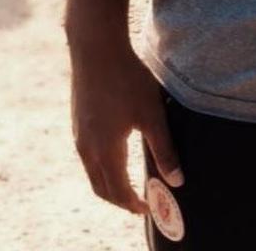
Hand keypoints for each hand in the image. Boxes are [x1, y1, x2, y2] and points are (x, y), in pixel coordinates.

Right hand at [69, 37, 181, 215]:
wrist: (96, 47)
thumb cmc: (126, 77)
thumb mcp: (151, 114)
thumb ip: (163, 148)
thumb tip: (177, 180)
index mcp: (105, 150)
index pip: (117, 191)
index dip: (133, 204)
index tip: (148, 209)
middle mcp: (87, 147)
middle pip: (101, 187)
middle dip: (119, 199)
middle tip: (139, 202)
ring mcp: (79, 133)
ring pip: (92, 171)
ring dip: (109, 183)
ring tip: (128, 182)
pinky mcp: (78, 120)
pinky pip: (87, 155)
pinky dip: (101, 166)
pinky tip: (116, 152)